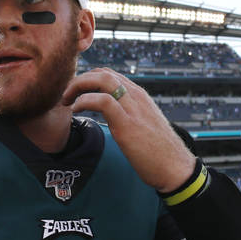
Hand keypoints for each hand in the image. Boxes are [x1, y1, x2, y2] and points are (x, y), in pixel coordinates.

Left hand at [62, 68, 195, 191]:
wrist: (174, 167)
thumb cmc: (159, 151)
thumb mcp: (143, 125)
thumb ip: (130, 115)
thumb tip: (115, 117)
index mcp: (138, 96)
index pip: (109, 74)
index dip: (87, 79)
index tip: (75, 93)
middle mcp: (136, 96)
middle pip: (102, 72)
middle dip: (79, 80)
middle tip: (66, 95)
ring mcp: (133, 108)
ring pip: (102, 79)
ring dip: (78, 86)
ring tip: (66, 101)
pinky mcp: (127, 124)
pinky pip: (102, 101)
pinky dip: (84, 101)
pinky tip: (76, 110)